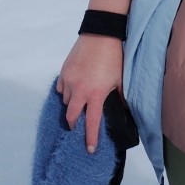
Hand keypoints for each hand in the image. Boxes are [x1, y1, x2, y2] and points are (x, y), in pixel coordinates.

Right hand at [58, 34, 123, 152]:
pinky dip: (65, 92)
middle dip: (73, 125)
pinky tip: (72, 90)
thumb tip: (123, 110)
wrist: (101, 35)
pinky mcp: (64, 71)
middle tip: (76, 129)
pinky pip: (61, 88)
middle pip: (71, 116)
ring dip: (71, 106)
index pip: (91, 123)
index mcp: (95, 94)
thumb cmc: (114, 57)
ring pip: (65, 101)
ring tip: (79, 103)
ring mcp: (69, 80)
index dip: (90, 138)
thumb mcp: (120, 80)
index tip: (90, 149)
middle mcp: (79, 90)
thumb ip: (120, 98)